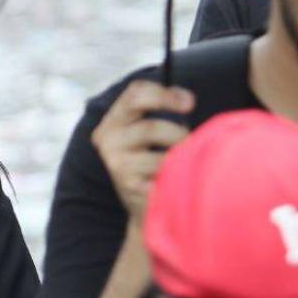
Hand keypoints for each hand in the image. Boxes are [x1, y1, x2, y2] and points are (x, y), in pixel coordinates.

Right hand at [91, 80, 193, 221]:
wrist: (143, 204)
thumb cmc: (153, 160)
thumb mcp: (152, 131)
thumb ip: (162, 109)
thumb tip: (186, 99)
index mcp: (113, 120)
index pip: (135, 94)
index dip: (166, 94)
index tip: (190, 104)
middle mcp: (108, 139)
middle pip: (151, 127)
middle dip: (179, 134)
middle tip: (188, 142)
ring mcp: (117, 165)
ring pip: (163, 157)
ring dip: (180, 160)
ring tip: (181, 164)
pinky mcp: (130, 188)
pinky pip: (166, 177)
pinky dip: (176, 177)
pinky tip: (173, 180)